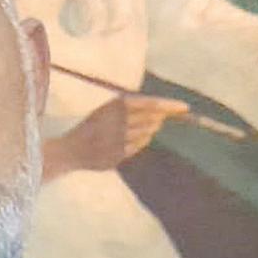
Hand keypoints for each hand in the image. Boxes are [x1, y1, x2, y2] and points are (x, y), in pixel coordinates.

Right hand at [42, 95, 188, 180]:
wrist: (72, 149)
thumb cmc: (93, 127)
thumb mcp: (108, 110)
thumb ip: (133, 109)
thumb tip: (163, 115)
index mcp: (117, 104)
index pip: (153, 104)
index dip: (171, 106)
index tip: (185, 108)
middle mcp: (121, 119)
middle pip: (154, 119)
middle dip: (158, 120)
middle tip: (153, 121)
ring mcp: (121, 138)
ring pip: (148, 134)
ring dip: (146, 132)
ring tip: (128, 132)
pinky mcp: (121, 154)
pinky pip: (139, 147)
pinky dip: (137, 144)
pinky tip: (124, 143)